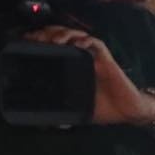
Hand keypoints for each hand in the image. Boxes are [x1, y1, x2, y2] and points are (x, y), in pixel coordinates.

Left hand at [26, 26, 150, 127]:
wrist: (128, 112)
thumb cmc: (104, 109)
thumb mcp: (78, 109)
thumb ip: (64, 110)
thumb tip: (48, 121)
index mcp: (71, 66)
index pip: (52, 47)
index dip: (39, 40)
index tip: (26, 42)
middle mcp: (81, 58)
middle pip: (61, 35)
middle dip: (47, 33)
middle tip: (37, 38)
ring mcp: (93, 56)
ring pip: (75, 34)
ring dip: (62, 33)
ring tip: (52, 40)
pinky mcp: (105, 58)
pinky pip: (94, 42)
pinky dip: (84, 39)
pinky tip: (74, 43)